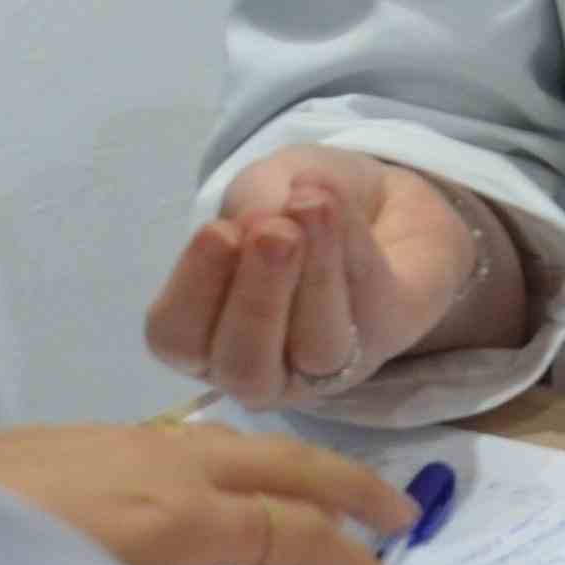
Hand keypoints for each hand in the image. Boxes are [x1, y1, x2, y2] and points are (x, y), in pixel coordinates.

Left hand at [0, 423, 415, 564]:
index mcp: (172, 512)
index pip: (292, 531)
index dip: (348, 563)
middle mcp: (157, 462)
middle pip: (278, 465)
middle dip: (346, 486)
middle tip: (404, 514)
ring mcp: (116, 444)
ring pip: (232, 445)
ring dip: (291, 470)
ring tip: (328, 498)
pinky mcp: (78, 443)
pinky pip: (187, 444)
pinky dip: (236, 464)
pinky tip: (225, 494)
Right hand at [145, 149, 515, 409]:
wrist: (367, 203)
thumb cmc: (283, 211)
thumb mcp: (251, 196)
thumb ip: (255, 207)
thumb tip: (271, 220)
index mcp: (204, 341)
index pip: (179, 340)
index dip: (195, 290)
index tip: (219, 230)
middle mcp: (260, 368)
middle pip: (246, 367)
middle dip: (258, 299)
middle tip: (272, 232)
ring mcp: (325, 366)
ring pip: (317, 346)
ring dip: (315, 273)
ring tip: (310, 206)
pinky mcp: (385, 337)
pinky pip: (370, 304)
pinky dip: (352, 244)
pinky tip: (336, 201)